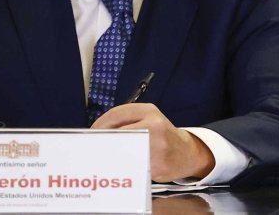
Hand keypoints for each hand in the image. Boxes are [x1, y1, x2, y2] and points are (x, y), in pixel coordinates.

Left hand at [92, 103, 215, 181]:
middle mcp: (154, 125)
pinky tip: (120, 166)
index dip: (100, 124)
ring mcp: (157, 145)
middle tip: (93, 147)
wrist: (186, 153)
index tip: (92, 133)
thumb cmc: (163, 136)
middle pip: (118, 132)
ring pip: (123, 150)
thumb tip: (99, 132)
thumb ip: (127, 121)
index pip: (117, 114)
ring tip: (103, 157)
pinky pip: (132, 165)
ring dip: (110, 155)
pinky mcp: (158, 164)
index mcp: (149, 111)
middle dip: (103, 141)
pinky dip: (123, 166)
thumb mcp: (149, 119)